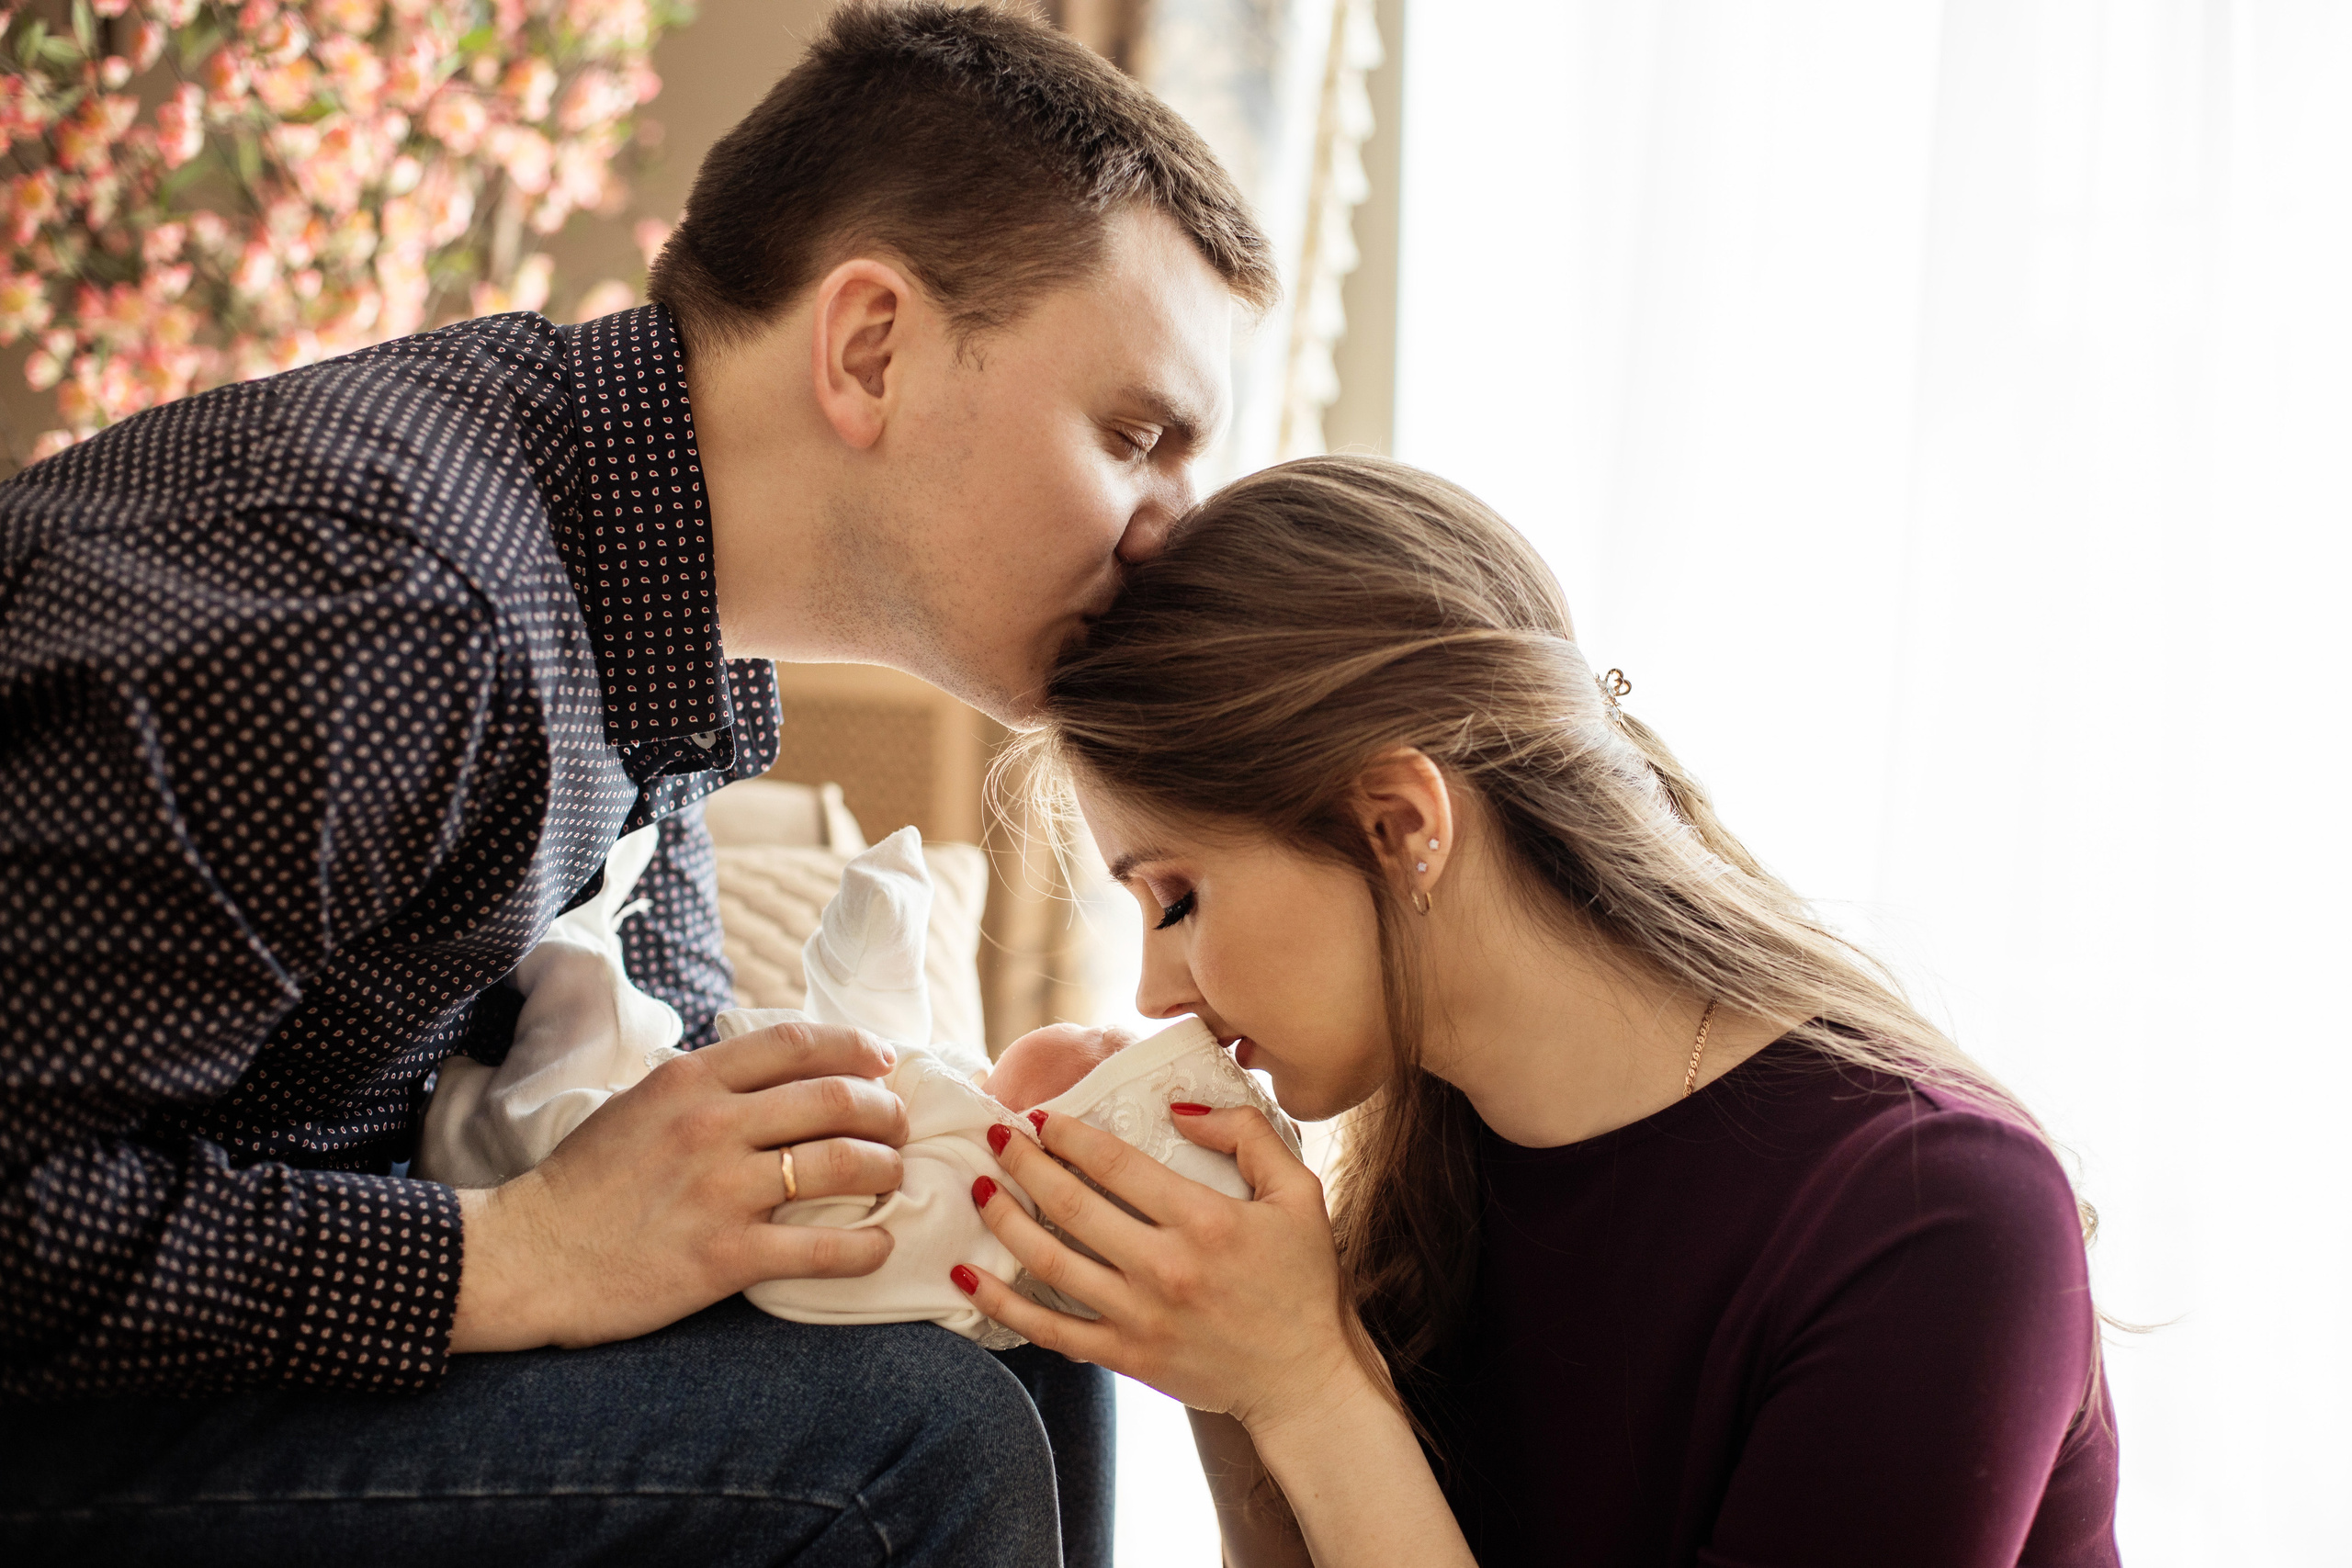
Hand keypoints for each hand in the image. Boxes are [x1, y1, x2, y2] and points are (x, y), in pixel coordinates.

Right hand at [450, 1019, 910, 1351]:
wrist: (526, 1257)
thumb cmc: (581, 1184)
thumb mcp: (638, 1106)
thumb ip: (703, 1087)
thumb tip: (774, 1073)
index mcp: (690, 1081)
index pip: (797, 1043)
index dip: (855, 1047)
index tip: (883, 1061)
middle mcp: (712, 1125)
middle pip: (836, 1099)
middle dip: (885, 1111)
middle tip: (899, 1127)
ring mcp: (722, 1191)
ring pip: (843, 1164)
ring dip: (886, 1168)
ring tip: (893, 1176)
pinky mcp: (725, 1256)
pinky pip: (823, 1248)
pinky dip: (866, 1246)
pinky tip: (878, 1244)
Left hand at [959, 1104, 1370, 1434]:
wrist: (1303, 1378)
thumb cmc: (1302, 1281)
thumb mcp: (1299, 1192)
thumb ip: (1246, 1135)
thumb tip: (1178, 1109)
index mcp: (1206, 1221)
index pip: (1117, 1164)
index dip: (1069, 1136)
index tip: (1040, 1117)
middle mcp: (1166, 1268)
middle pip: (1072, 1205)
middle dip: (1023, 1162)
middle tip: (995, 1135)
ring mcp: (1140, 1317)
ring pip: (1050, 1262)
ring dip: (1005, 1220)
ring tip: (980, 1187)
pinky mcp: (1126, 1357)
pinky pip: (1050, 1329)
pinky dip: (1002, 1303)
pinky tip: (967, 1275)